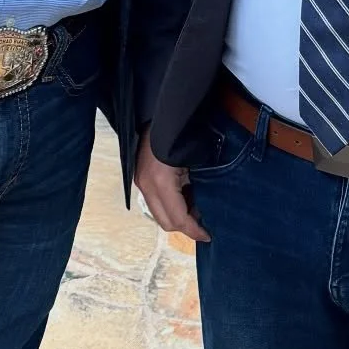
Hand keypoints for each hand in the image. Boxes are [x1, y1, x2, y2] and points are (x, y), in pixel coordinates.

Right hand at [134, 125, 209, 243]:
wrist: (155, 112)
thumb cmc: (181, 133)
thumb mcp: (194, 160)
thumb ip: (197, 187)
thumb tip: (205, 209)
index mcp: (161, 182)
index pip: (178, 219)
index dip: (194, 230)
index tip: (208, 235)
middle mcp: (147, 186)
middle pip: (166, 223)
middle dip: (186, 228)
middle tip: (203, 224)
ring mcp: (141, 182)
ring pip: (159, 214)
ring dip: (177, 217)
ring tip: (196, 209)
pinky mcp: (140, 178)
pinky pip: (155, 202)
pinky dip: (170, 205)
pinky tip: (185, 196)